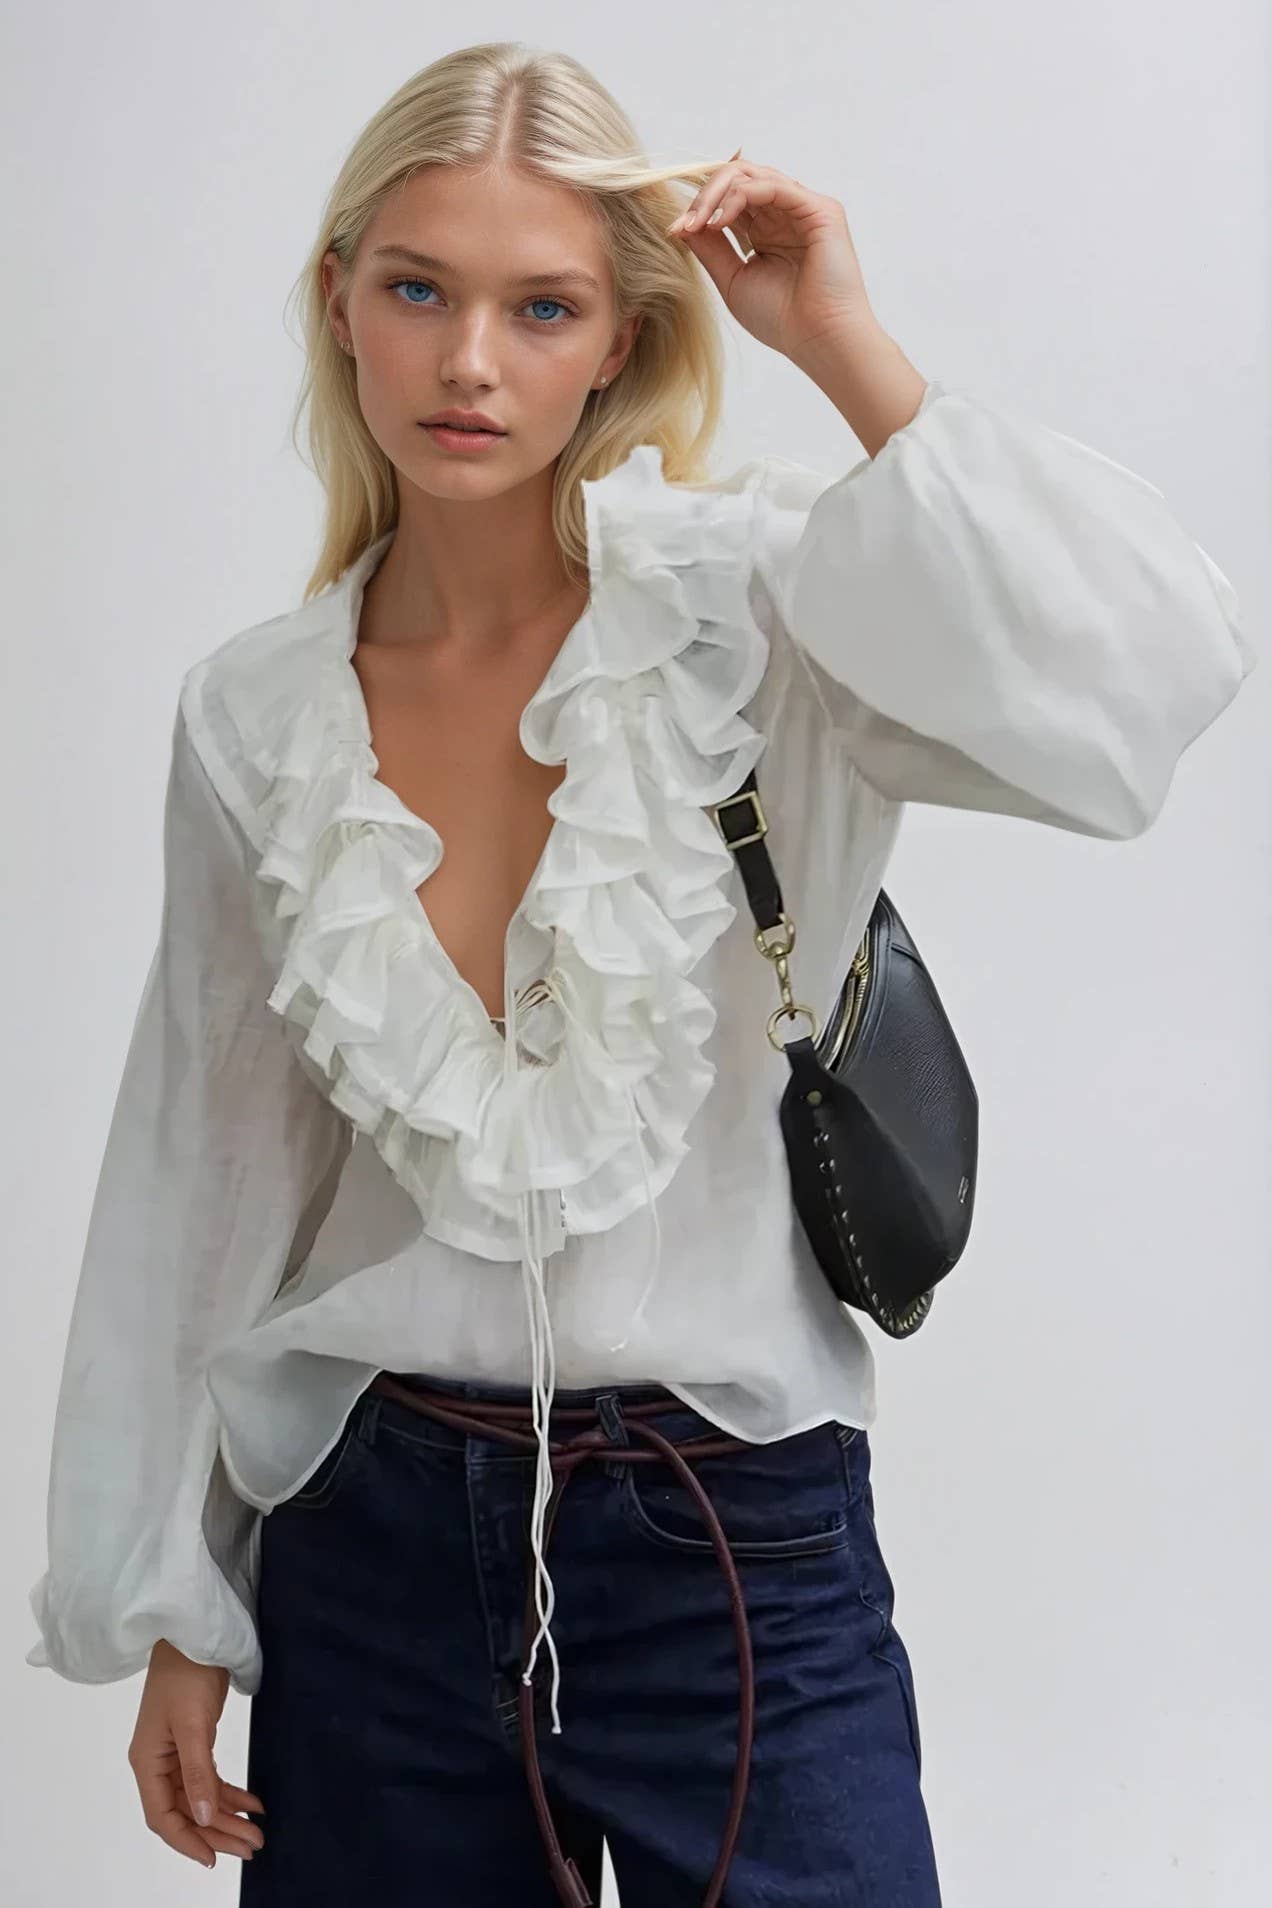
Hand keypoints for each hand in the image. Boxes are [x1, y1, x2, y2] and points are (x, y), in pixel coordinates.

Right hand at [128, 1639, 265, 1869]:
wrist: (196, 1632)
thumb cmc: (187, 1673)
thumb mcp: (193, 1725)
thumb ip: (197, 1773)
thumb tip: (204, 1818)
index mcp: (146, 1762)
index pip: (162, 1816)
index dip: (187, 1841)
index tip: (215, 1858)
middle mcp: (157, 1763)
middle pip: (185, 1811)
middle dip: (217, 1832)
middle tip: (252, 1846)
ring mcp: (175, 1753)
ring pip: (199, 1798)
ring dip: (227, 1815)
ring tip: (257, 1831)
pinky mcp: (194, 1741)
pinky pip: (210, 1778)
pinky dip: (230, 1792)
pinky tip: (253, 1802)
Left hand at [666, 151, 878, 363]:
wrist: (818, 339)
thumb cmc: (781, 319)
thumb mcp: (733, 280)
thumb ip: (710, 249)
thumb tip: (680, 224)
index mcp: (765, 232)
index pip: (728, 199)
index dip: (700, 206)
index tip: (674, 229)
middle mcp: (783, 215)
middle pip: (737, 178)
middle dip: (704, 195)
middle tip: (684, 223)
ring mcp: (802, 209)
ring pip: (752, 175)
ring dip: (717, 193)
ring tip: (699, 222)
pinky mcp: (819, 209)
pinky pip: (773, 185)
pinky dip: (741, 195)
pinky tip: (721, 220)